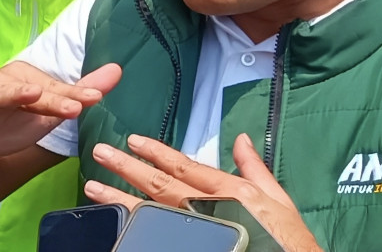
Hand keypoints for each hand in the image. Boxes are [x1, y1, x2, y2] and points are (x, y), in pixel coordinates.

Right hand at [0, 62, 120, 163]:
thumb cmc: (7, 123)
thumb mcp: (47, 113)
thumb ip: (79, 92)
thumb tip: (116, 70)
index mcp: (26, 80)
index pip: (55, 90)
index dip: (74, 95)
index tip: (96, 98)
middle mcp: (3, 82)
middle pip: (30, 91)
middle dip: (51, 98)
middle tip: (72, 106)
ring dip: (13, 95)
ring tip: (30, 95)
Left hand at [84, 133, 324, 251]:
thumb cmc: (288, 239)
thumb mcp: (277, 199)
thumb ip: (254, 168)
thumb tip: (241, 139)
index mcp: (229, 191)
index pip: (184, 167)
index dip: (156, 152)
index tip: (132, 140)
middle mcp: (208, 208)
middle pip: (159, 185)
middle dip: (127, 168)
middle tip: (100, 153)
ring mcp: (196, 232)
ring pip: (149, 212)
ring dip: (119, 199)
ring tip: (93, 187)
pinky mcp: (188, 247)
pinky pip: (155, 237)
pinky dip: (134, 230)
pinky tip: (114, 224)